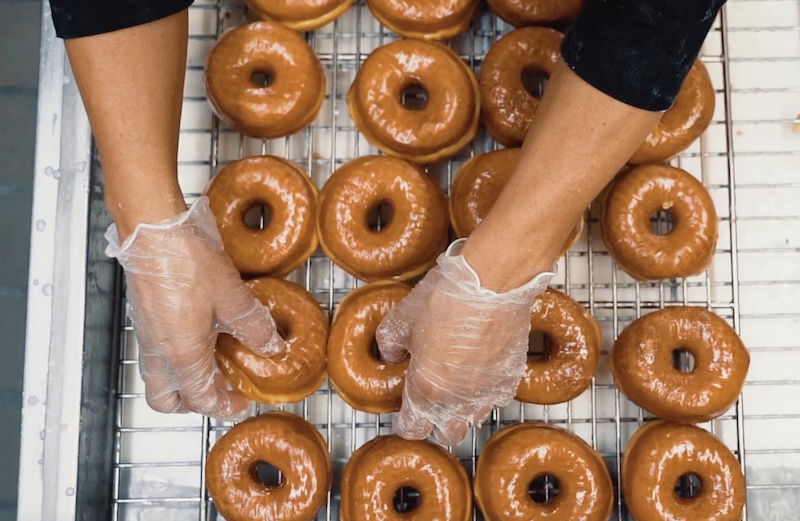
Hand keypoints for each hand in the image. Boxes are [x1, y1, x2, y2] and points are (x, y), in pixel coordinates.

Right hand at [105, 196, 283, 418]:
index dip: (224, 406)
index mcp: (182, 355)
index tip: (241, 400)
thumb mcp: (233, 298)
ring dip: (183, 378)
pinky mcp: (144, 316)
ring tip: (213, 361)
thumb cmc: (185, 261)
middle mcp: (159, 352)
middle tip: (220, 390)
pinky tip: (199, 332)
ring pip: (159, 376)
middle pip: (167, 399)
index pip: (201, 400)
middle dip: (193, 403)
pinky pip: (156, 351)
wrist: (153, 230)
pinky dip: (175, 355)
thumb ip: (254, 327)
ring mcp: (147, 334)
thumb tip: (271, 345)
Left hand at [376, 239, 554, 444]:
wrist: (491, 282)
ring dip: (463, 410)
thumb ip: (390, 344)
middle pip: (447, 435)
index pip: (413, 429)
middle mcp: (458, 398)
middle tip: (430, 403)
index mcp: (427, 388)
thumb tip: (392, 355)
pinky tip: (480, 373)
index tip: (404, 415)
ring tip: (456, 386)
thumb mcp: (400, 318)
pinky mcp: (512, 377)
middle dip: (436, 424)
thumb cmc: (445, 298)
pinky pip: (497, 398)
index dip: (405, 423)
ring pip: (474, 419)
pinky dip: (487, 393)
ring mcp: (488, 390)